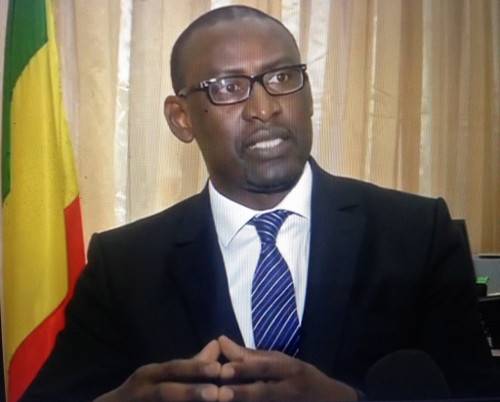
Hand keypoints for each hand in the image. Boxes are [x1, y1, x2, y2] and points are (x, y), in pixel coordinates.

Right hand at [94, 340, 221, 401]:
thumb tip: (217, 345)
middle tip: (216, 394)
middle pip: (166, 392)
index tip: (218, 368)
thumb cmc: (142, 392)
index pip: (173, 369)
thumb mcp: (161, 375)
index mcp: (149, 375)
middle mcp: (142, 391)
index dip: (195, 369)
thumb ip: (191, 364)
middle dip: (191, 392)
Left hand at [217, 336, 357, 401]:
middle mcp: (291, 389)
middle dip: (243, 393)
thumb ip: (252, 355)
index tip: (223, 370)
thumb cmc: (303, 378)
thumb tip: (221, 341)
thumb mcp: (284, 362)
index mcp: (291, 370)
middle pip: (264, 392)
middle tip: (220, 393)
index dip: (244, 369)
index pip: (265, 368)